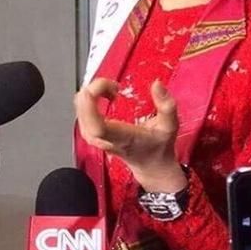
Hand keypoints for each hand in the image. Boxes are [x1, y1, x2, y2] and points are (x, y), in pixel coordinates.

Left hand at [75, 78, 186, 192]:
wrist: (151, 164)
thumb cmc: (158, 145)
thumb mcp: (170, 125)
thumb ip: (167, 105)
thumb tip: (157, 84)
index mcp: (123, 138)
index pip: (98, 127)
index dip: (90, 106)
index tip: (93, 90)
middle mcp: (105, 140)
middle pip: (84, 116)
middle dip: (93, 92)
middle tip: (113, 86)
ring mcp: (95, 138)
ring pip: (80, 111)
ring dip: (93, 93)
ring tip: (111, 90)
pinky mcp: (91, 133)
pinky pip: (82, 112)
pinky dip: (90, 98)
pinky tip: (103, 94)